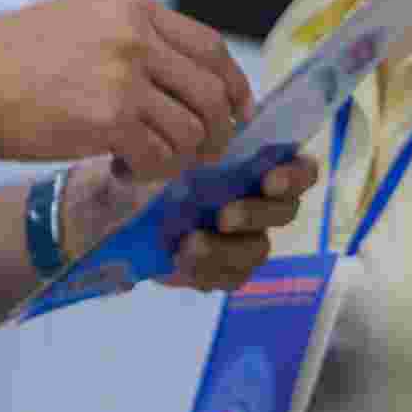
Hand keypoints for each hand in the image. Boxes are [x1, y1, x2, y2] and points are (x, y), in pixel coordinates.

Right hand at [0, 0, 251, 178]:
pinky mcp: (108, 118)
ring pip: (190, 128)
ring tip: (156, 161)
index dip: (233, 84)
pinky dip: (151, 170)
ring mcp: (124, 75)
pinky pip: (158, 155)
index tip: (239, 109)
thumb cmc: (11, 59)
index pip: (209, 46)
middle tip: (208, 151)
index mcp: (131, 7)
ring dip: (182, 155)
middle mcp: (135, 35)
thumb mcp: (78, 19)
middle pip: (210, 90)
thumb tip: (178, 74)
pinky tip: (126, 167)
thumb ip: (128, 35)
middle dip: (219, 128)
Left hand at [52, 156, 318, 289]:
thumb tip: (207, 134)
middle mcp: (259, 202)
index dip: (295, 174)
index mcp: (256, 166)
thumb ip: (195, 141)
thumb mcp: (169, 148)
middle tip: (224, 215)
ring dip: (227, 248)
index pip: (299, 169)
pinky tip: (179, 261)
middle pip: (284, 211)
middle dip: (257, 213)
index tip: (269, 178)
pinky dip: (208, 270)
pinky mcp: (223, 269)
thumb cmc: (149, 169)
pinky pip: (231, 277)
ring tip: (190, 243)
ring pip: (257, 249)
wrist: (111, 210)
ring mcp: (243, 239)